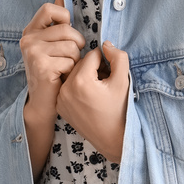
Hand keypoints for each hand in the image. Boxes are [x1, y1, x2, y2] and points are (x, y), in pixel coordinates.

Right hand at [20, 0, 85, 114]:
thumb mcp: (52, 44)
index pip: (50, 9)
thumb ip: (56, 22)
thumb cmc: (52, 72)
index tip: (67, 33)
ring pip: (71, 47)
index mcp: (31, 31)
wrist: (43, 102)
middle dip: (76, 45)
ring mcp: (33, 52)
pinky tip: (62, 77)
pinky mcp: (41, 66)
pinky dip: (71, 71)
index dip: (65, 18)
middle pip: (67, 30)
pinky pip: (70, 61)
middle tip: (69, 58)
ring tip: (64, 69)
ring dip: (75, 61)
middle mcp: (28, 40)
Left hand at [56, 40, 129, 162]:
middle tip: (106, 82)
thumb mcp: (123, 81)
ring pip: (73, 74)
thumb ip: (118, 57)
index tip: (111, 75)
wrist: (113, 139)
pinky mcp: (60, 106)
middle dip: (95, 69)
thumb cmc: (120, 110)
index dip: (106, 62)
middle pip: (81, 64)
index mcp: (80, 81)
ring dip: (86, 77)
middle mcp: (66, 89)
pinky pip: (68, 87)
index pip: (92, 55)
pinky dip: (78, 88)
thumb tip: (105, 44)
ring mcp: (60, 99)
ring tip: (98, 91)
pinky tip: (89, 99)